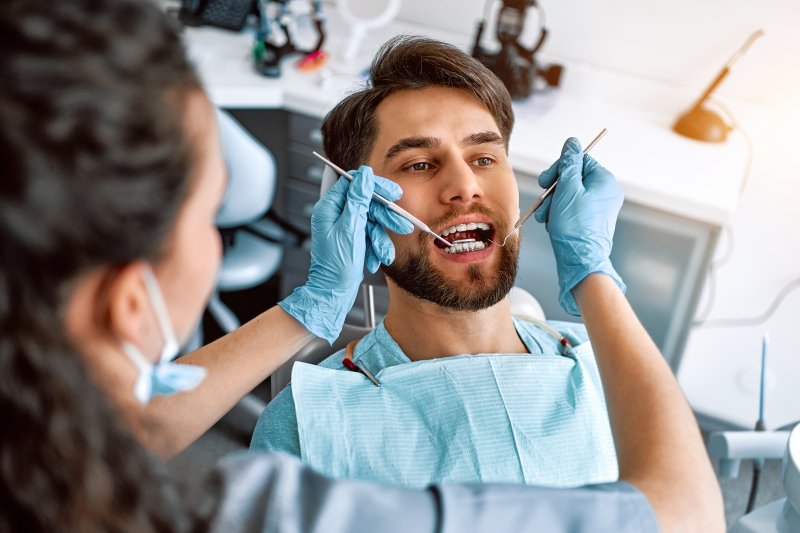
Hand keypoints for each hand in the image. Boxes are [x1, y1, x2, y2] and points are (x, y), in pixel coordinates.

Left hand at [279, 166, 411, 342]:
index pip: (354, 184)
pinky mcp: (353, 239)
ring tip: (384, 253)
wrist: (334, 293)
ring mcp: (345, 227)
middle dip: (385, 217)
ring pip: (371, 221)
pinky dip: (375, 247)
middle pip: (366, 203)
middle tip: (402, 225)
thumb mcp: (350, 229)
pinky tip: (374, 259)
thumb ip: (357, 200)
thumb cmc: (336, 266)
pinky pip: (371, 235)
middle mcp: (335, 215)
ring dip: (381, 238)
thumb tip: (363, 175)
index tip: (393, 194)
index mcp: (329, 208)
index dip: (375, 187)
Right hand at [534, 138, 625, 314]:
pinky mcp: (590, 222)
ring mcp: (598, 209)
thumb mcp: (568, 189)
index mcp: (605, 181)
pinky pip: (571, 209)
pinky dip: (558, 214)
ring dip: (553, 203)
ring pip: (569, 195)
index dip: (560, 168)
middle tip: (544, 199)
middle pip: (573, 178)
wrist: (580, 261)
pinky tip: (552, 223)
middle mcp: (605, 194)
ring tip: (547, 216)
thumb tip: (573, 142)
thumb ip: (569, 163)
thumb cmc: (575, 227)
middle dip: (554, 189)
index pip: (580, 161)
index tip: (547, 181)